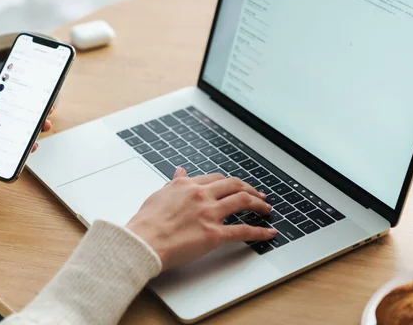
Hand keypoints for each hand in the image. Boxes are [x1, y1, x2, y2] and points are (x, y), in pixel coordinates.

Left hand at [0, 74, 53, 202]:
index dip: (13, 92)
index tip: (30, 89)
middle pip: (11, 114)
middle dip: (29, 111)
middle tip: (45, 109)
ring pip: (16, 131)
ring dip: (31, 128)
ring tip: (44, 126)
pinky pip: (13, 150)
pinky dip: (25, 147)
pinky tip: (32, 145)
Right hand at [126, 168, 276, 270]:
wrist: (143, 241)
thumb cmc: (146, 223)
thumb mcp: (159, 195)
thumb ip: (173, 183)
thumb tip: (179, 171)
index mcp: (187, 185)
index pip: (216, 178)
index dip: (230, 183)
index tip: (236, 187)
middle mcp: (201, 195)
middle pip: (234, 185)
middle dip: (250, 189)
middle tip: (259, 195)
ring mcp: (210, 214)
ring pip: (243, 202)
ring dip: (259, 204)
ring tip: (267, 208)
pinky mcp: (214, 234)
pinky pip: (243, 231)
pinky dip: (260, 231)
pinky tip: (268, 232)